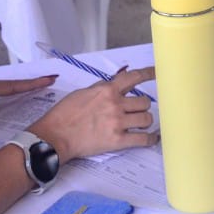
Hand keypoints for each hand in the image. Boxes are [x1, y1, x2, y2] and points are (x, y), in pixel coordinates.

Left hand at [0, 71, 57, 131]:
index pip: (10, 87)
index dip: (29, 85)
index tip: (47, 80)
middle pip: (12, 85)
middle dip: (31, 83)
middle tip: (51, 79)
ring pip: (4, 87)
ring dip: (20, 87)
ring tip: (36, 86)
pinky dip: (7, 91)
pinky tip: (7, 95)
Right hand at [30, 66, 158, 163]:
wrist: (55, 136)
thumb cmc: (64, 115)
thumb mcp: (82, 93)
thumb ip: (101, 88)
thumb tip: (113, 85)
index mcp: (106, 90)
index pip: (133, 77)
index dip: (149, 73)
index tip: (157, 72)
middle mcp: (115, 104)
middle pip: (144, 102)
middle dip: (142, 106)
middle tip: (135, 111)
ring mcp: (118, 123)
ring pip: (146, 119)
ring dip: (144, 121)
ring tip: (138, 124)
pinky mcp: (118, 141)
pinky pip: (143, 139)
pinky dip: (149, 139)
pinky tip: (151, 139)